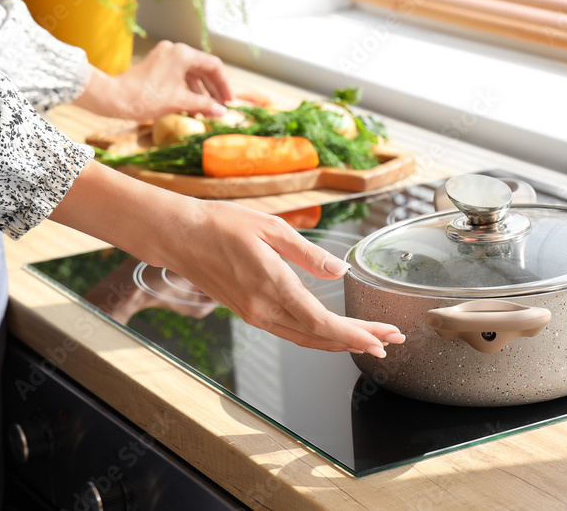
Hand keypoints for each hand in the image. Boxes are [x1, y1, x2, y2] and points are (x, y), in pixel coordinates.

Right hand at [50, 162, 404, 355]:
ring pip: (304, 338)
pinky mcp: (248, 312)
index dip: (355, 334)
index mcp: (272, 287)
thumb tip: (340, 272)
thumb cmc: (220, 224)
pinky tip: (330, 332)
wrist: (177, 235)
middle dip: (357, 341)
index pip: (321, 322)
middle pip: (318, 337)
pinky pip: (289, 331)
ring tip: (369, 340)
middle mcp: (263, 310)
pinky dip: (315, 335)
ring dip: (338, 342)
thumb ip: (309, 254)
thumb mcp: (271, 228)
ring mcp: (254, 314)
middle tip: (389, 341)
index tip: (381, 338)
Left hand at [74, 41, 232, 120]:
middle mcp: (175, 50)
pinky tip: (192, 107)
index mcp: (183, 54)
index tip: (229, 101)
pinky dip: (187, 90)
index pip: (214, 66)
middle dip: (213, 89)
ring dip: (201, 92)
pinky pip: (179, 76)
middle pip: (203, 68)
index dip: (225, 84)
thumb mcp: (179, 102)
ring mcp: (165, 57)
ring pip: (191, 73)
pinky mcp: (157, 65)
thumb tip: (223, 111)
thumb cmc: (146, 98)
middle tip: (222, 107)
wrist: (114, 98)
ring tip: (207, 111)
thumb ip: (204, 104)